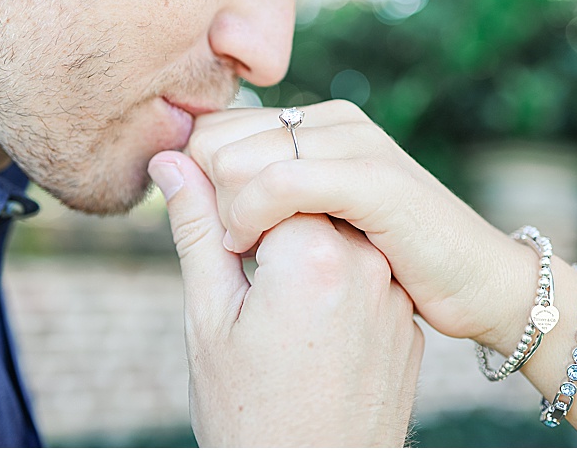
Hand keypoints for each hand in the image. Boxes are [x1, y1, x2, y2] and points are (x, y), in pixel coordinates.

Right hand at [147, 150, 423, 446]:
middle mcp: (368, 264)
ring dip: (300, 252)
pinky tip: (307, 331)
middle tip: (240, 277)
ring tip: (273, 310)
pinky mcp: (404, 323)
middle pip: (305, 204)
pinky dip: (331, 285)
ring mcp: (393, 295)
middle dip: (265, 225)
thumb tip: (172, 161)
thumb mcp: (209, 318)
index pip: (269, 181)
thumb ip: (195, 230)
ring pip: (335, 238)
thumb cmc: (249, 414)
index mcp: (315, 254)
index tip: (219, 246)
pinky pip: (363, 278)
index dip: (233, 203)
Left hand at [186, 100, 539, 354]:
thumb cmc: (384, 262)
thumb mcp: (307, 223)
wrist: (476, 282)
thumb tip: (173, 161)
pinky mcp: (373, 178)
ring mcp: (354, 143)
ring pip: (235, 158)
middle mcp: (329, 120)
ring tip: (249, 253)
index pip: (212, 129)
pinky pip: (279, 184)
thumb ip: (245, 190)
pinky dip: (249, 219)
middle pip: (212, 138)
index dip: (197, 181)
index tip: (216, 229)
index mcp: (312, 124)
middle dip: (209, 197)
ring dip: (226, 214)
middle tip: (236, 245)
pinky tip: (254, 251)